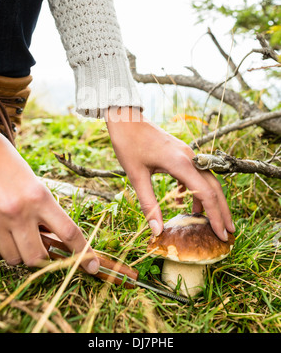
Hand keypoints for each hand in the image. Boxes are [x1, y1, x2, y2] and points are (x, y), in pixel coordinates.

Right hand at [0, 114, 98, 273]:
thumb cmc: (10, 164)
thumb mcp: (34, 184)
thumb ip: (44, 211)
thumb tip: (54, 238)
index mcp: (40, 196)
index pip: (68, 232)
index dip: (83, 253)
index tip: (92, 266)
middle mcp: (20, 211)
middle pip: (38, 257)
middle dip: (43, 257)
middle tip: (41, 246)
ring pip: (14, 258)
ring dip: (19, 252)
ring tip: (17, 235)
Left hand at [105, 107, 234, 241]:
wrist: (126, 118)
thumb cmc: (128, 144)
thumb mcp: (136, 176)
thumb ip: (149, 204)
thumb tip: (157, 231)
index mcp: (181, 164)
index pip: (207, 194)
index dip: (216, 216)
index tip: (222, 235)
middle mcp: (190, 158)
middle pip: (215, 187)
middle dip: (223, 211)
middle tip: (229, 233)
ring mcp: (188, 154)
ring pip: (207, 181)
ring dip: (211, 201)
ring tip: (209, 222)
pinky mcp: (182, 153)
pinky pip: (196, 174)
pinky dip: (196, 190)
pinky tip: (188, 203)